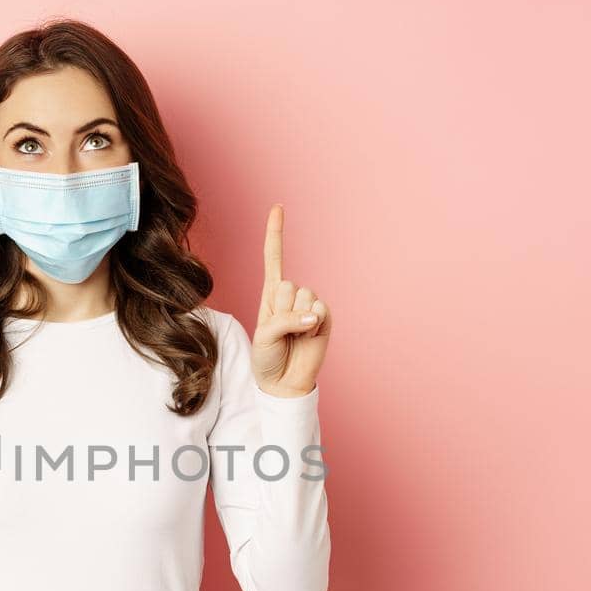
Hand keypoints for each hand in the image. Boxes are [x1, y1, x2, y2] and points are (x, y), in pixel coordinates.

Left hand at [251, 203, 329, 396]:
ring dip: (296, 321)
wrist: (283, 383)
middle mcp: (290, 296)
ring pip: (304, 297)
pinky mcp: (324, 318)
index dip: (276, 233)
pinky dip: (312, 326)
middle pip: (289, 285)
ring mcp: (308, 306)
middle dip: (282, 310)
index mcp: (270, 294)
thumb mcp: (265, 336)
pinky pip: (320, 310)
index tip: (278, 207)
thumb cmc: (267, 358)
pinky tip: (308, 337)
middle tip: (281, 331)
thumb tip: (314, 315)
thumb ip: (285, 320)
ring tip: (293, 337)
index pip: (274, 258)